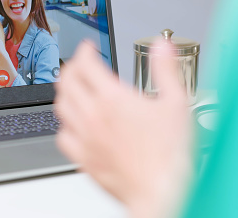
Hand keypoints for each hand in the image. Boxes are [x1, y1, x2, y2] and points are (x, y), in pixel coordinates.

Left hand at [55, 40, 193, 217]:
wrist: (161, 191)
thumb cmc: (169, 154)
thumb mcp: (176, 102)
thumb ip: (166, 70)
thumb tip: (161, 46)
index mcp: (113, 99)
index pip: (85, 64)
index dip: (84, 50)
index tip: (88, 48)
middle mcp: (93, 116)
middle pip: (67, 82)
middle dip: (71, 67)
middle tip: (79, 64)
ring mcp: (85, 139)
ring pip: (60, 107)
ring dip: (64, 92)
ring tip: (72, 88)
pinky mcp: (83, 159)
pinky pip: (62, 137)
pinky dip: (65, 125)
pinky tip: (73, 124)